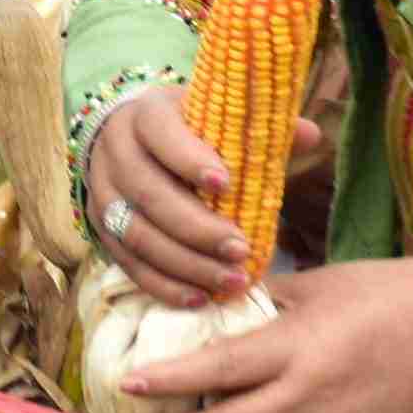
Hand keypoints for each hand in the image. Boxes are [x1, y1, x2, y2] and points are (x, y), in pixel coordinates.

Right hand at [82, 86, 254, 304]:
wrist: (129, 140)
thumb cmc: (185, 130)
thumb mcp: (214, 116)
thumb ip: (261, 127)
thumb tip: (311, 135)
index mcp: (145, 115)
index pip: (162, 134)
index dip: (190, 159)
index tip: (228, 184)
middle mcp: (116, 152)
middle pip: (149, 194)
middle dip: (197, 228)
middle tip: (241, 250)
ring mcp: (103, 194)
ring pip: (137, 235)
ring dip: (186, 264)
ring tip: (231, 280)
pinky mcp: (101, 231)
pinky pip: (129, 264)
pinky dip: (164, 285)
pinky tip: (200, 297)